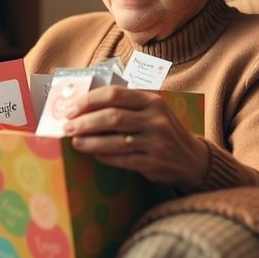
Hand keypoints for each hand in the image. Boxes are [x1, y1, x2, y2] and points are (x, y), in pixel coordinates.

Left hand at [62, 86, 209, 191]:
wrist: (192, 159)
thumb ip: (126, 105)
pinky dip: (105, 157)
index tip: (69, 108)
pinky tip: (94, 154)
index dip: (88, 101)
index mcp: (152, 100)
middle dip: (85, 122)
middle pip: (112, 117)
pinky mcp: (154, 163)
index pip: (114, 95)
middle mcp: (156, 119)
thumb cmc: (162, 130)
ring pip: (115, 140)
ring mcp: (156, 142)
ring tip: (75, 142)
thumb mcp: (151, 111)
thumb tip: (83, 106)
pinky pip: (123, 159)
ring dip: (90, 142)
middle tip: (66, 127)